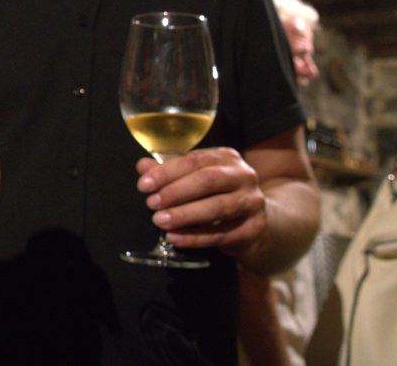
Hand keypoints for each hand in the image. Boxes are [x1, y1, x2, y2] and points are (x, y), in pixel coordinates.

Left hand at [136, 147, 266, 253]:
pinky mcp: (254, 227)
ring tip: (160, 221)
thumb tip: (142, 167)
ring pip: (217, 208)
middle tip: (151, 203)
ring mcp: (252, 202)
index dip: (167, 172)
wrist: (251, 221)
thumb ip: (169, 172)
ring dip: (184, 215)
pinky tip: (175, 238)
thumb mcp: (194, 179)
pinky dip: (195, 238)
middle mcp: (243, 176)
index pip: (194, 160)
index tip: (144, 185)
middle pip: (208, 181)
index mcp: (226, 158)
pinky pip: (221, 234)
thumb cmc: (217, 194)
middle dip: (176, 192)